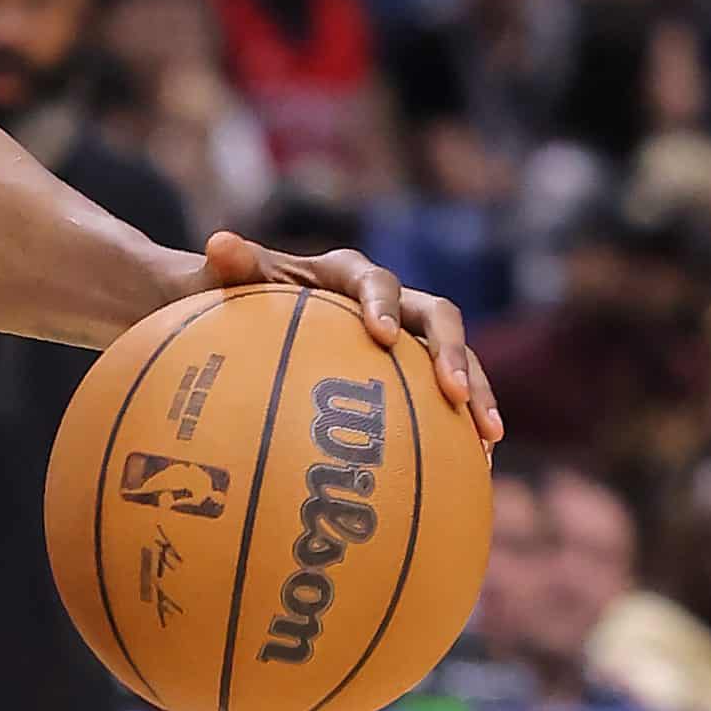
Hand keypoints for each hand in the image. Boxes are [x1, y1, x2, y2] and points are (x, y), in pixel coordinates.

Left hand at [183, 230, 502, 446]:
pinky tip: (475, 466)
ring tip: (489, 436)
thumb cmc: (236, 296)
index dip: (384, 304)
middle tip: (455, 393)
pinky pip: (446, 395)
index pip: (374, 280)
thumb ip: (230, 266)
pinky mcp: (412, 371)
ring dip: (477, 391)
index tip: (384, 336)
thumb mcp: (225, 280)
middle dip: (451, 352)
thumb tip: (220, 244)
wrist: (249, 315)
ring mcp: (406, 336)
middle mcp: (388, 300)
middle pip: (436, 316)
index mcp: (346, 273)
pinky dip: (463, 424)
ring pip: (457, 356)